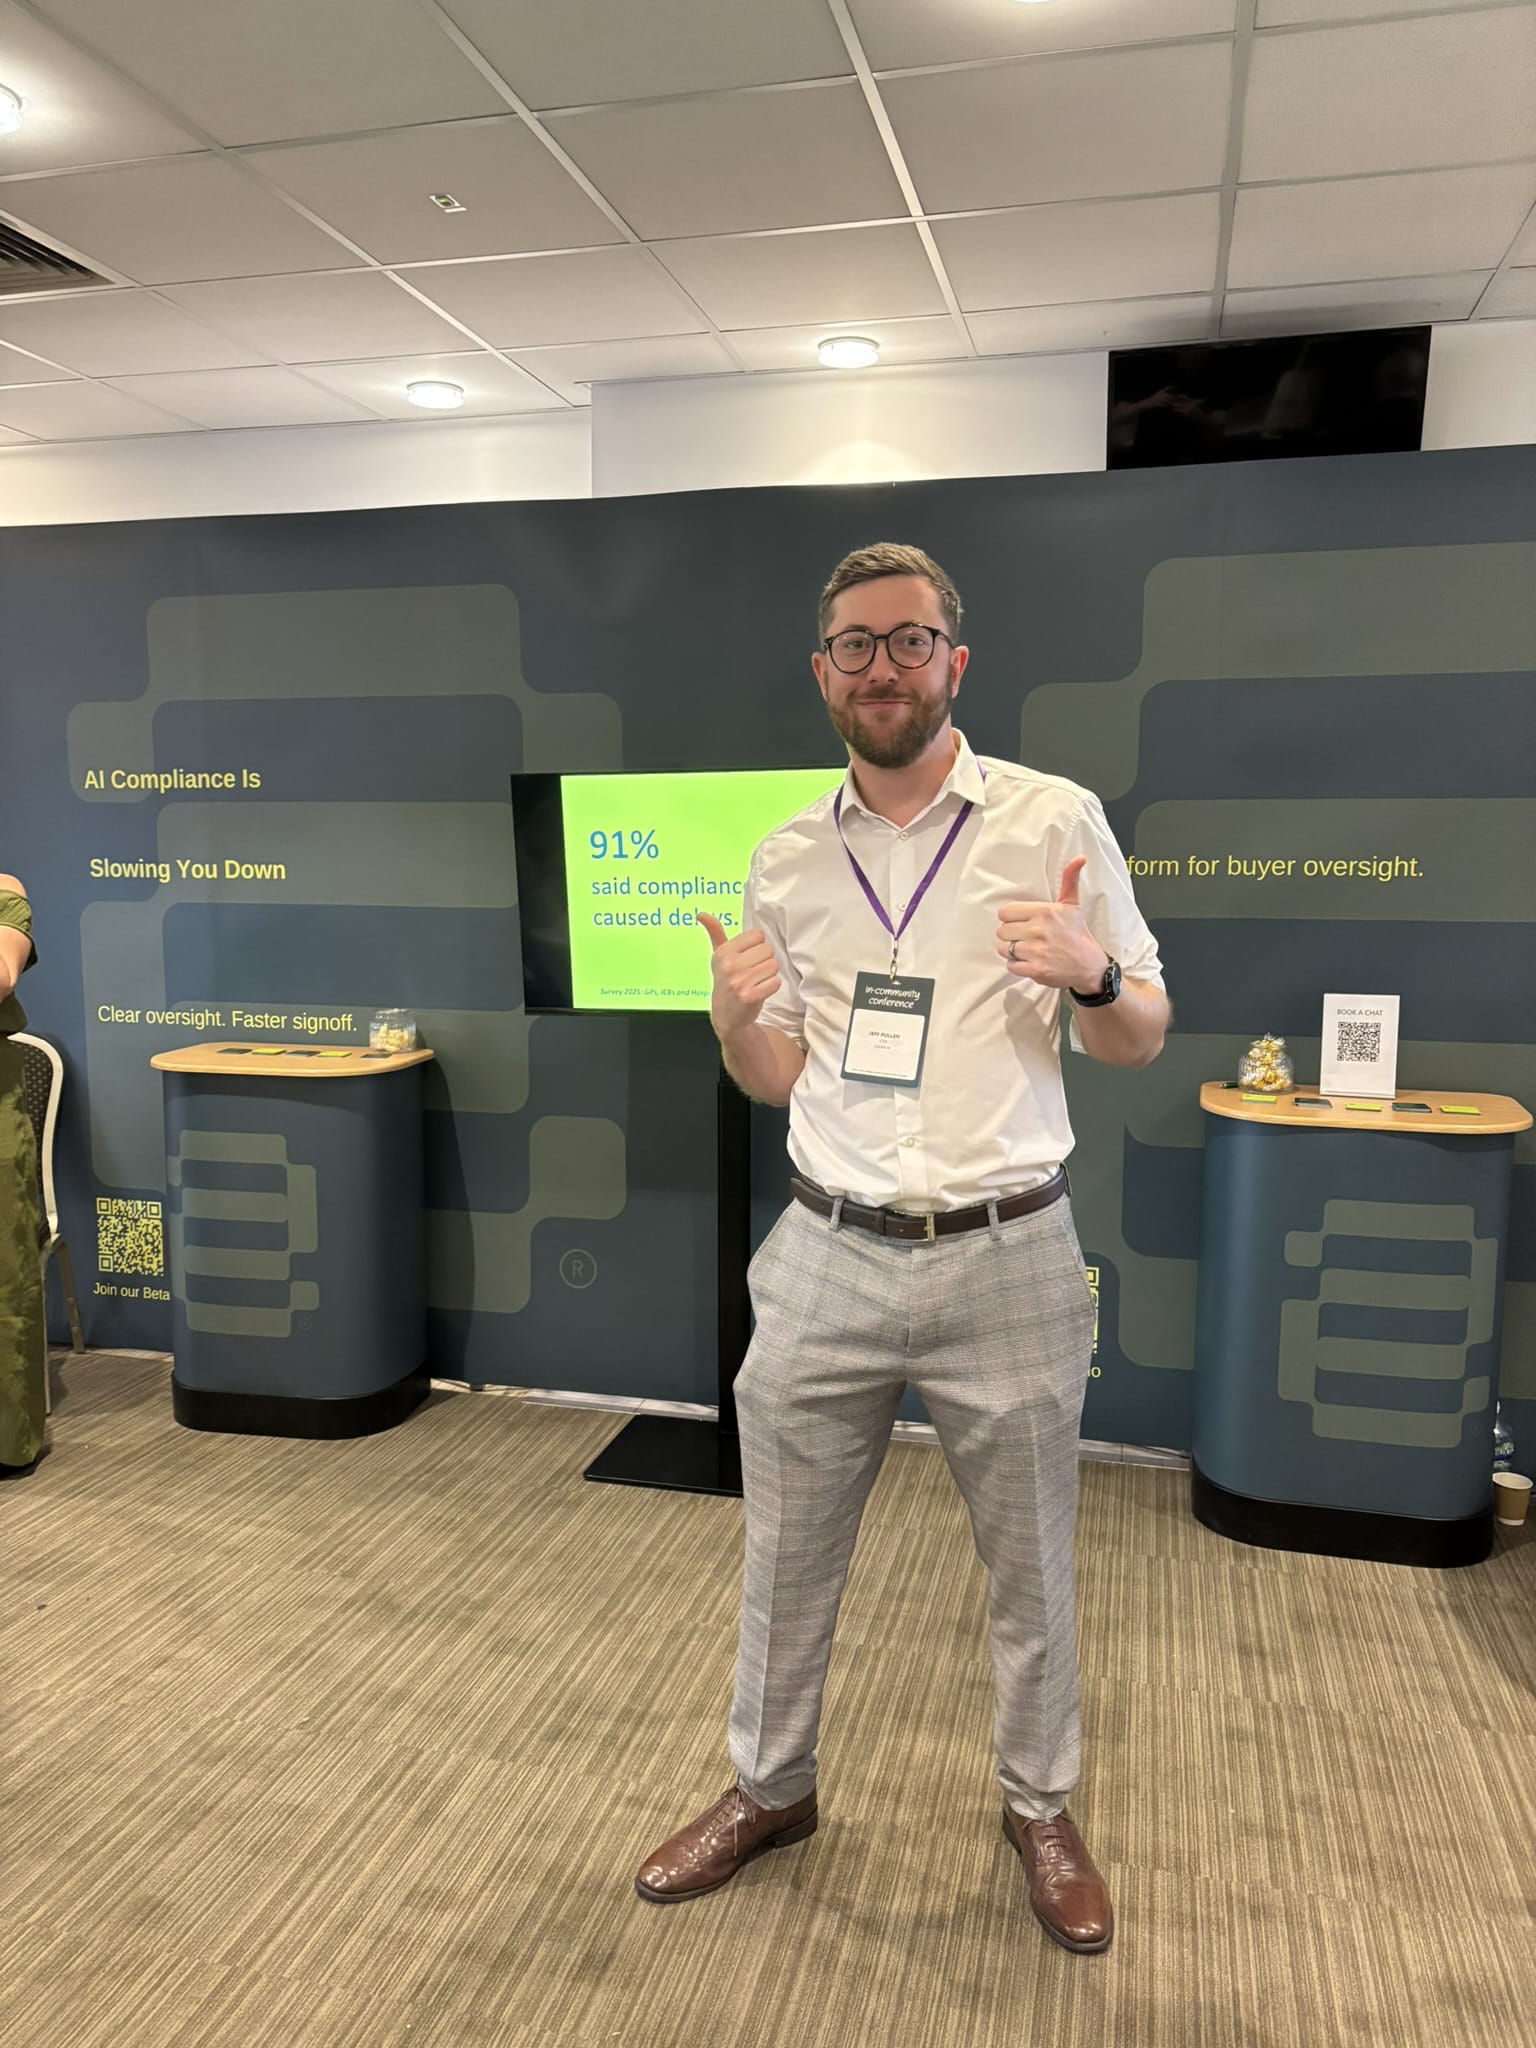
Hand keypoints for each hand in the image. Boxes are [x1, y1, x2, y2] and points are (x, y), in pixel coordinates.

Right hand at [698, 911, 781, 1036]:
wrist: (726, 1016)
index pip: (757, 935)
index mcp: (723, 952)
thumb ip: (715, 933)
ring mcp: (739, 981)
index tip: (747, 958)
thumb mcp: (718, 957)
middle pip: (768, 950)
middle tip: (753, 972)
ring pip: (773, 965)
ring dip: (769, 974)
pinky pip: (775, 982)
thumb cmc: (726, 981)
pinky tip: (760, 991)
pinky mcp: (750, 996)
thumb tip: (701, 914)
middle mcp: (729, 965)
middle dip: (764, 961)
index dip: (756, 947)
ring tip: (756, 981)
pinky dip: (772, 986)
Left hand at [996, 857, 1107, 990]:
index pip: (1005, 913)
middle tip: (1026, 938)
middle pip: (1001, 931)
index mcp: (1044, 911)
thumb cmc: (1077, 934)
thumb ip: (1069, 881)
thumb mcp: (1072, 905)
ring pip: (1003, 949)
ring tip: (1027, 950)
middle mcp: (1039, 930)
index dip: (1011, 919)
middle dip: (1011, 936)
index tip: (1023, 923)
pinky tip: (1030, 962)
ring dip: (1012, 951)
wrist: (1090, 965)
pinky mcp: (1036, 970)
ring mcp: (1036, 951)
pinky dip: (1017, 966)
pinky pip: (1010, 966)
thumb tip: (1079, 858)